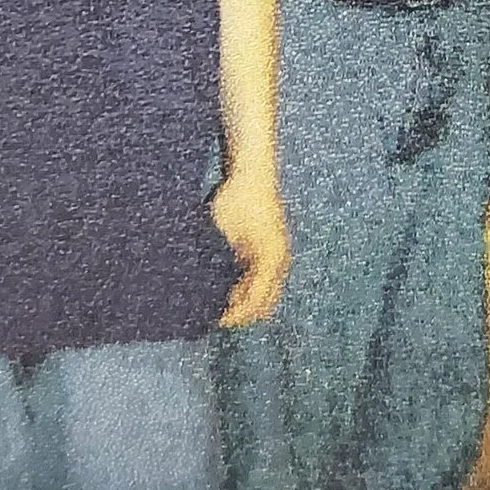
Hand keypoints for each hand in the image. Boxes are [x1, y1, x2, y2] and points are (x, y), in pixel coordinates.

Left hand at [212, 168, 288, 326]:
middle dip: (243, 313)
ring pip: (267, 292)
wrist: (253, 171)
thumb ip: (220, 263)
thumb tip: (209, 289)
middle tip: (216, 314)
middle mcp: (279, 262)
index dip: (234, 315)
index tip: (214, 319)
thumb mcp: (222, 233)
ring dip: (247, 300)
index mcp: (269, 260)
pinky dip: (250, 287)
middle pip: (265, 304)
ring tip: (221, 300)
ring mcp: (279, 255)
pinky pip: (265, 279)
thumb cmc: (237, 199)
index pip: (254, 302)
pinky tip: (230, 283)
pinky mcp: (274, 248)